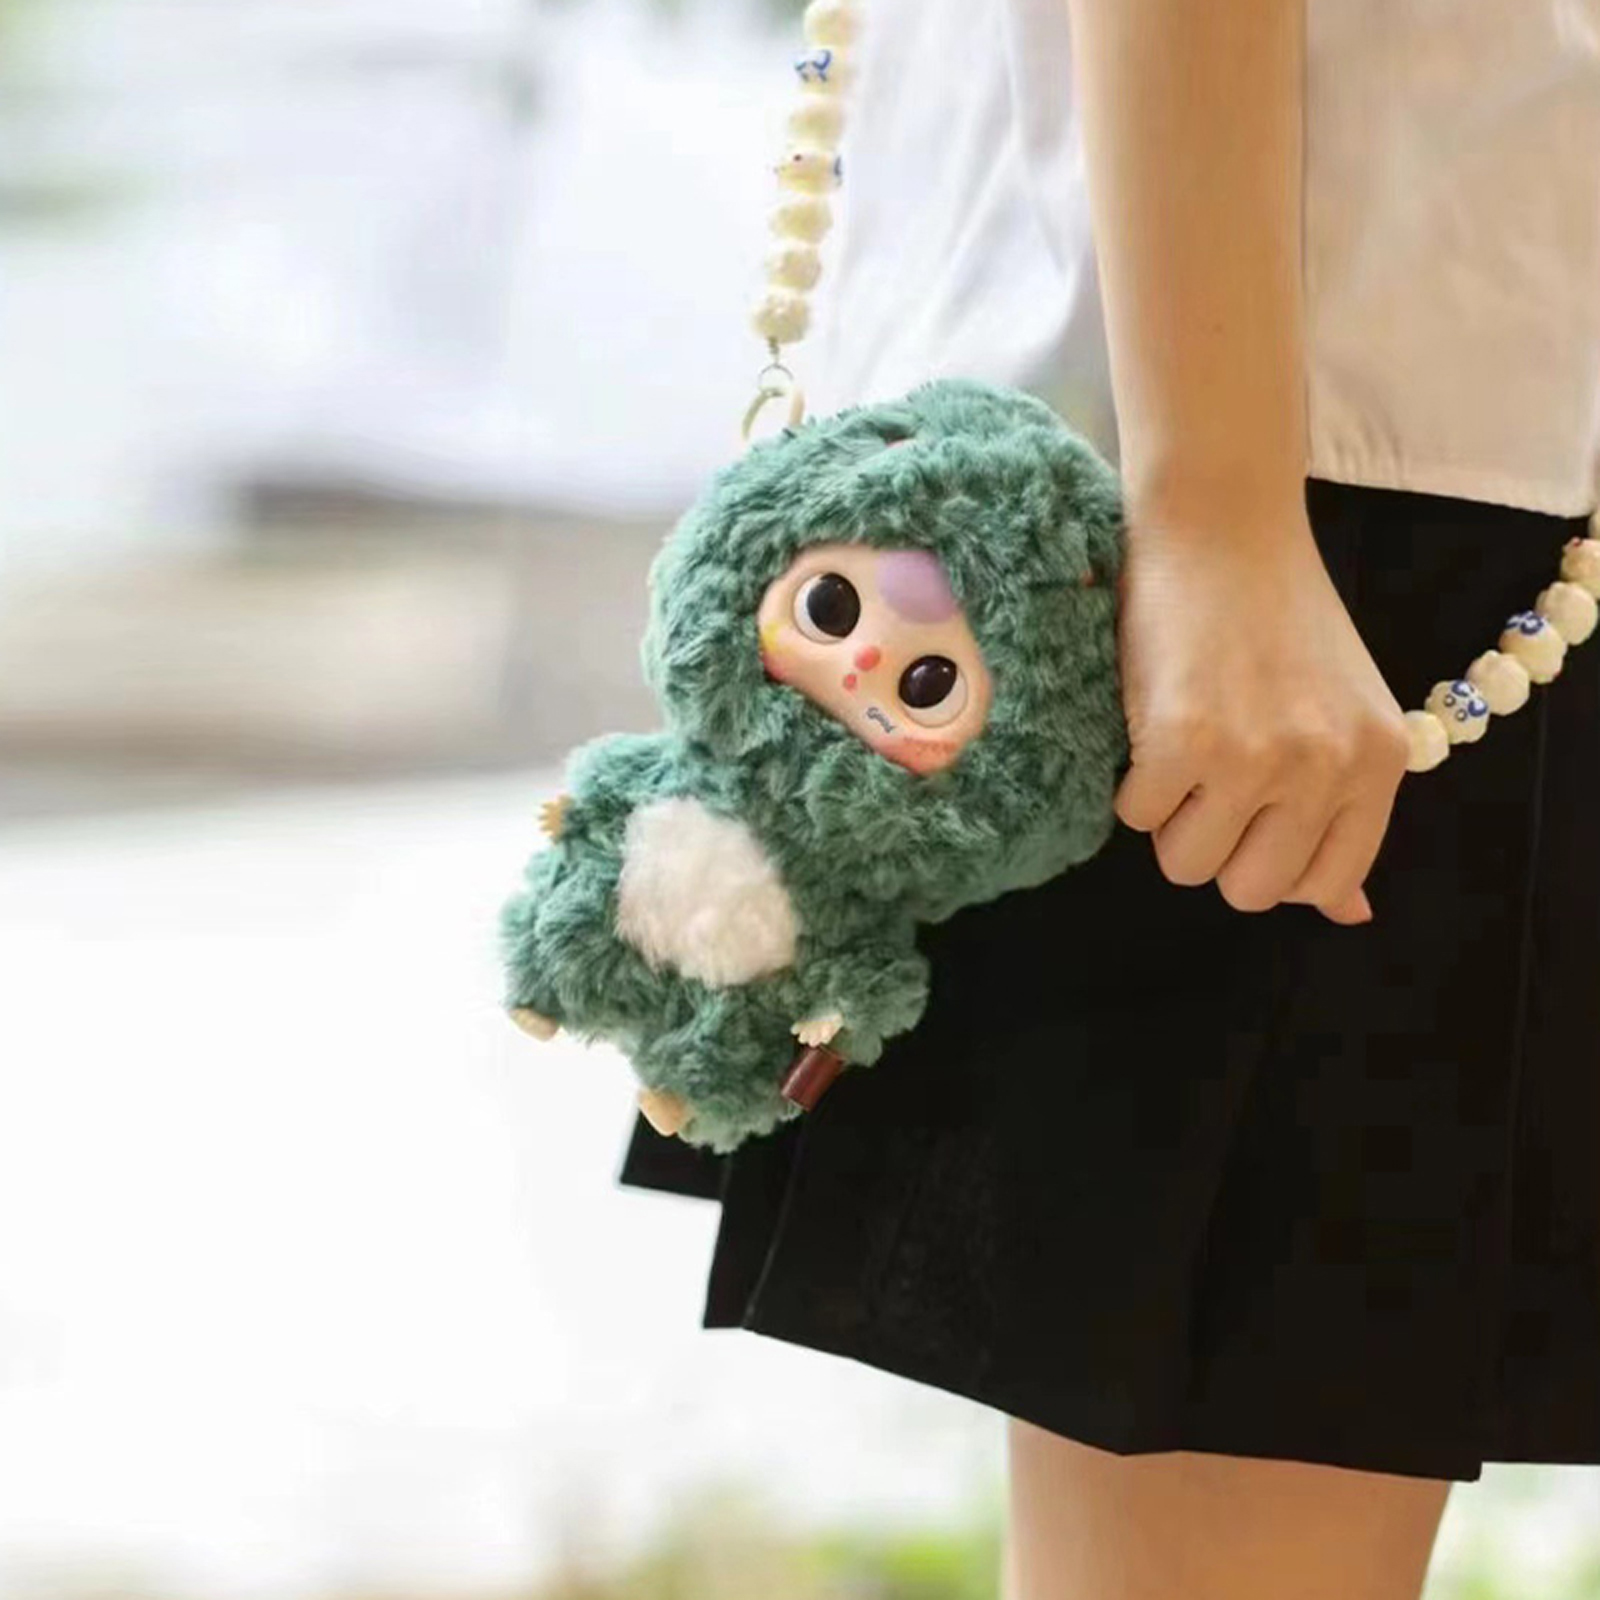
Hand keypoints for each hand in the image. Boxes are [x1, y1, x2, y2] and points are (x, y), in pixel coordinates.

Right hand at [1113, 494, 1409, 923]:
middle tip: (1204, 782)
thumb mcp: (1342, 711)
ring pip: (1187, 863)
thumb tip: (1352, 916)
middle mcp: (1326, 767)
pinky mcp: (1182, 740)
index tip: (1251, 810)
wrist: (1219, 524)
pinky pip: (1136, 817)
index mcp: (1379, 763)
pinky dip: (1128, 784)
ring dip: (1167, 820)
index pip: (1325, 883)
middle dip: (1216, 848)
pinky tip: (1146, 727)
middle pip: (1251, 891)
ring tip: (1174, 754)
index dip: (1272, 857)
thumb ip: (1347, 810)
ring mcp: (1254, 756)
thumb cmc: (1276, 612)